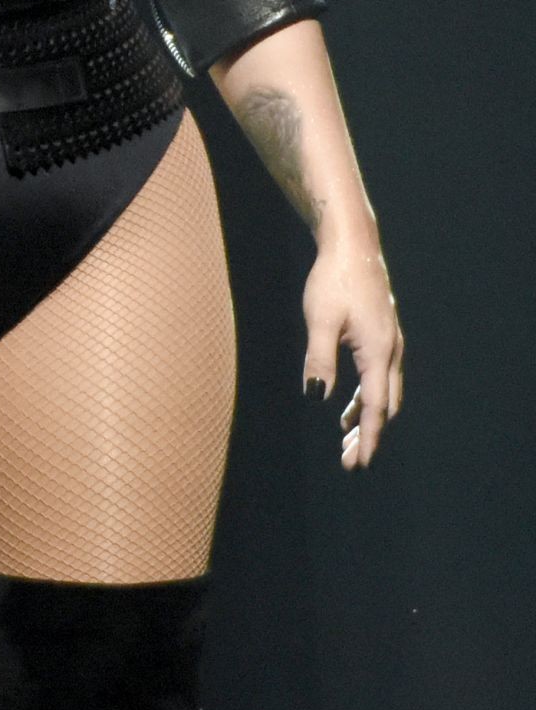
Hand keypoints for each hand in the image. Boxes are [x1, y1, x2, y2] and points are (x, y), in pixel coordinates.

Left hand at [301, 238, 403, 468]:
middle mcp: (391, 350)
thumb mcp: (320, 320)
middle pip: (385, 405)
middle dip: (369, 434)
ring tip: (344, 439)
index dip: (367, 438)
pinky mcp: (382, 334)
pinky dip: (366, 396)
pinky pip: (379, 376)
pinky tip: (345, 405)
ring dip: (366, 417)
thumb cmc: (334, 279)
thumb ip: (319, 359)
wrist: (353, 245)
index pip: (376, 407)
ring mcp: (390, 342)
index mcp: (379, 351)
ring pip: (384, 392)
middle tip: (349, 461)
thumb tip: (317, 397)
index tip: (358, 464)